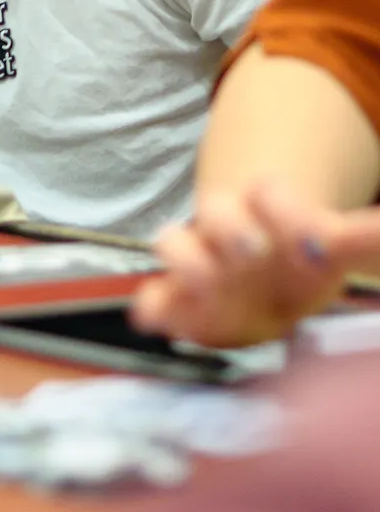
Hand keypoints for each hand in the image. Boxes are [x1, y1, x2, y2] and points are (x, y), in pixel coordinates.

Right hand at [132, 181, 379, 347]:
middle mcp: (226, 230)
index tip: (317, 239)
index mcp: (266, 210)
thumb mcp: (337, 249)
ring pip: (173, 241)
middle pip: (215, 209)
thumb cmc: (304, 261)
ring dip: (186, 259)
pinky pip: (153, 296)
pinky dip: (153, 306)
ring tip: (205, 283)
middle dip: (230, 227)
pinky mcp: (178, 300)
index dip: (285, 209)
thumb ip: (364, 239)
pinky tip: (160, 320)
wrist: (265, 282)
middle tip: (254, 251)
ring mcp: (199, 262)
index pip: (267, 191)